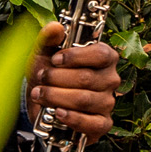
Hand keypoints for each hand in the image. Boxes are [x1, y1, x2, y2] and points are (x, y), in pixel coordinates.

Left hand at [25, 20, 122, 139]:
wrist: (42, 102)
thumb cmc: (48, 72)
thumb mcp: (44, 53)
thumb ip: (48, 38)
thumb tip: (55, 27)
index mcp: (104, 57)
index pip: (101, 54)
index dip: (76, 57)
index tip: (55, 60)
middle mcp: (110, 79)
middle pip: (87, 78)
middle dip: (57, 78)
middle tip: (41, 78)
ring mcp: (108, 102)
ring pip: (84, 100)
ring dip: (57, 97)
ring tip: (40, 94)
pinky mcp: (102, 124)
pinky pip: (92, 123)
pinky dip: (72, 118)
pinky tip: (58, 113)